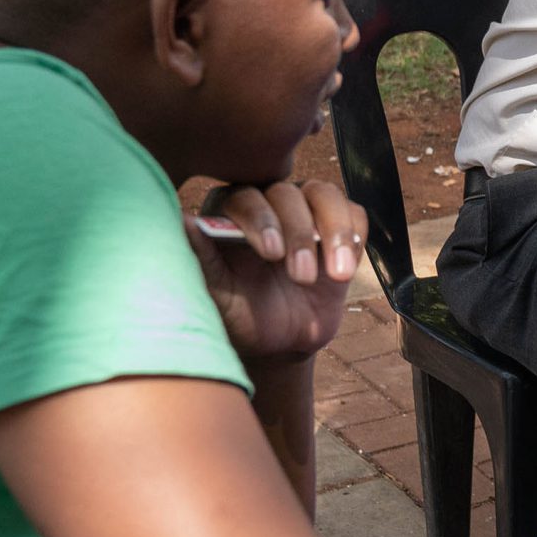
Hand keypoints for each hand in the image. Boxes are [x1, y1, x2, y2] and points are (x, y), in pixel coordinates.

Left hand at [189, 180, 365, 362]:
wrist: (280, 342)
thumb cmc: (240, 317)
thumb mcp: (217, 296)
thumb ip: (201, 258)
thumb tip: (181, 220)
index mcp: (229, 213)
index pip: (245, 197)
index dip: (262, 221)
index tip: (272, 254)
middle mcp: (268, 204)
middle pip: (289, 194)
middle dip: (299, 235)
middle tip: (301, 277)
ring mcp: (306, 212)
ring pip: (325, 196)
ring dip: (335, 232)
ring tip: (338, 274)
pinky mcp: (337, 229)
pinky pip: (354, 214)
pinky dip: (355, 236)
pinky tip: (346, 268)